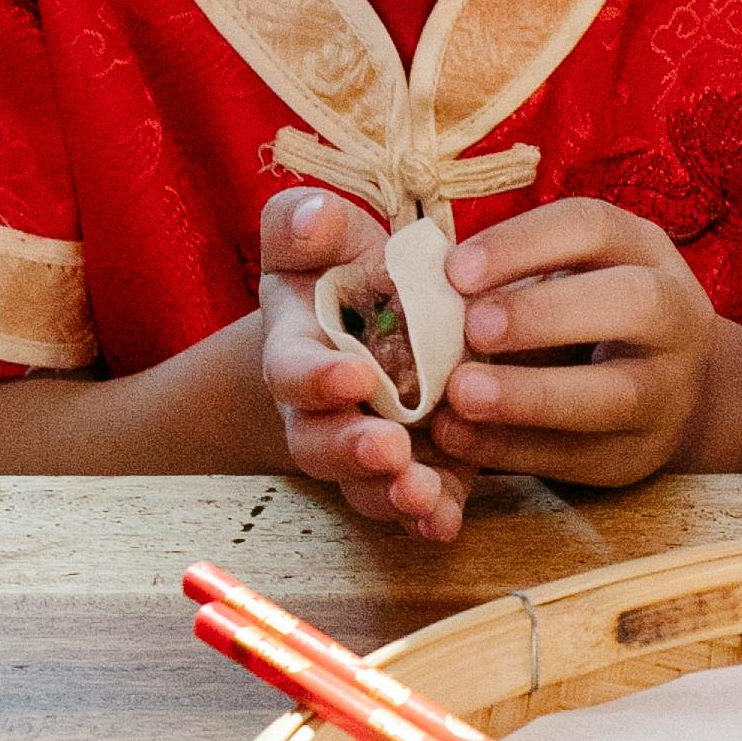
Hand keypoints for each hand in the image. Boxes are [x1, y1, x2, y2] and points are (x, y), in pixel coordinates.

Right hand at [258, 188, 469, 539]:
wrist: (370, 316)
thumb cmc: (340, 269)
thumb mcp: (319, 236)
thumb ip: (305, 225)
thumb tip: (313, 218)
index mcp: (298, 349)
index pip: (295, 370)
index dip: (318, 378)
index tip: (352, 376)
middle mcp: (323, 411)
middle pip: (322, 444)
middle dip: (353, 450)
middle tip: (388, 451)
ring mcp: (368, 445)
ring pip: (367, 485)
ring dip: (392, 495)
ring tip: (422, 496)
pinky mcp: (417, 466)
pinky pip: (418, 503)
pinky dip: (430, 516)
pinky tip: (446, 522)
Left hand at [434, 199, 721, 489]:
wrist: (670, 387)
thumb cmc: (588, 313)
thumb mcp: (570, 274)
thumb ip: (508, 279)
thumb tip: (417, 291)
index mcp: (644, 252)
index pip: (594, 228)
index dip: (524, 245)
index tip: (455, 270)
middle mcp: (676, 317)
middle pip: (634, 304)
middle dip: (546, 314)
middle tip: (472, 328)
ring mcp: (669, 391)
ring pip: (616, 394)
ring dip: (532, 395)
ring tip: (460, 394)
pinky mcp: (640, 453)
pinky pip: (580, 455)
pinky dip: (513, 447)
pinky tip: (458, 435)